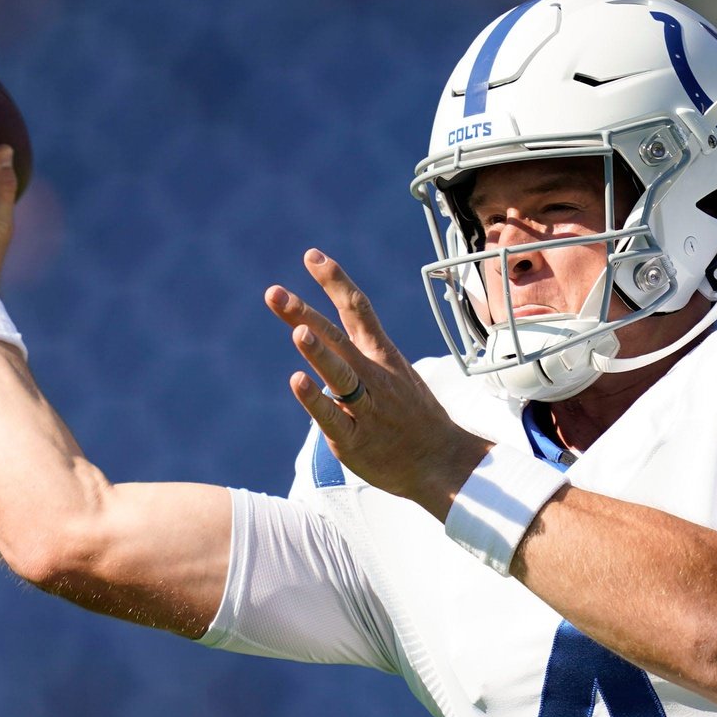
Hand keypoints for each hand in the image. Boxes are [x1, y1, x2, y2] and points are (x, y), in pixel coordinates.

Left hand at [266, 249, 488, 519]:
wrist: (441, 461)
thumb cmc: (413, 415)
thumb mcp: (396, 370)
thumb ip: (361, 350)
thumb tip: (322, 329)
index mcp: (382, 355)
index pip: (358, 309)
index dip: (334, 281)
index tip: (311, 256)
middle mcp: (374, 376)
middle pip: (338, 338)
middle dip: (305, 314)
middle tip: (274, 294)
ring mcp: (366, 407)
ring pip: (341, 374)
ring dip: (319, 352)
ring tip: (298, 331)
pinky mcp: (355, 440)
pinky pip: (333, 418)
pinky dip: (316, 400)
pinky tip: (298, 382)